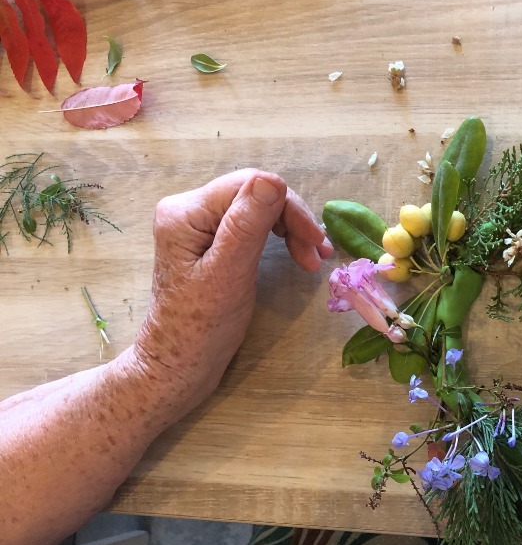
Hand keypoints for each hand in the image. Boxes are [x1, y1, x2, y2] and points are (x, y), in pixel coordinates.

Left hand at [132, 169, 331, 414]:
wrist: (179, 364)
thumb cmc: (201, 327)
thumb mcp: (228, 274)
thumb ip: (247, 225)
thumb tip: (274, 180)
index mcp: (185, 212)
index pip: (250, 185)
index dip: (289, 208)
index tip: (316, 242)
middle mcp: (188, 209)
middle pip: (255, 195)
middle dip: (293, 221)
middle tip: (318, 257)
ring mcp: (199, 225)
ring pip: (257, 209)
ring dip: (291, 230)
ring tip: (312, 260)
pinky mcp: (211, 242)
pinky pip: (252, 226)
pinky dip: (279, 238)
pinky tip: (297, 254)